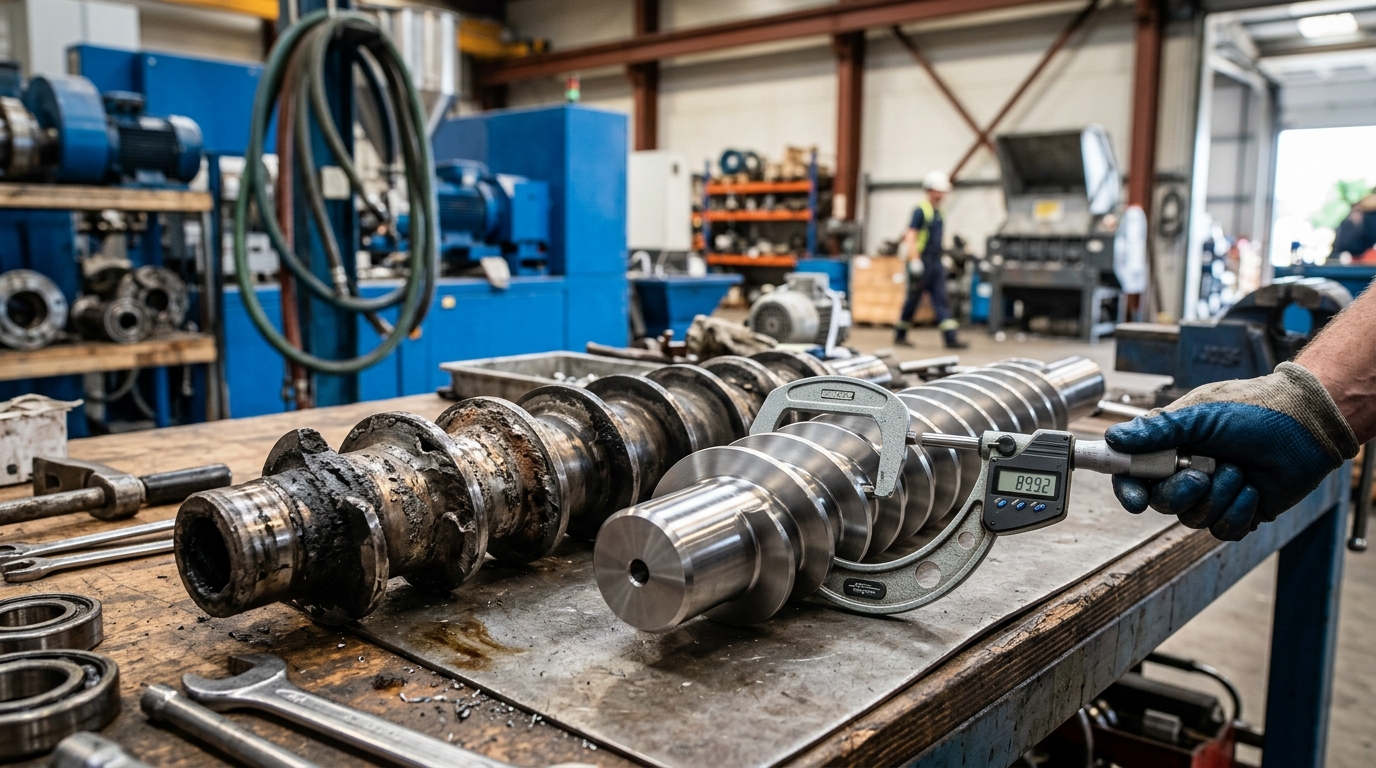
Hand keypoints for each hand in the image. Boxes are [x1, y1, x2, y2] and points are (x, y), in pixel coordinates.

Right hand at [1105, 363, 1358, 540]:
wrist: (1307, 426)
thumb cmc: (1256, 411)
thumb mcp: (1201, 415)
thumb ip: (1156, 430)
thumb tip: (1114, 438)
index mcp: (1170, 446)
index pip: (1133, 473)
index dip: (1128, 489)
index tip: (1135, 500)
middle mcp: (1187, 471)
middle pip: (1160, 502)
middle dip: (1181, 492)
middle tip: (1202, 474)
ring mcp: (1213, 494)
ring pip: (1192, 519)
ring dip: (1218, 497)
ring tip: (1239, 471)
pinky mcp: (1239, 513)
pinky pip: (1222, 530)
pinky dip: (1238, 512)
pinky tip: (1252, 490)